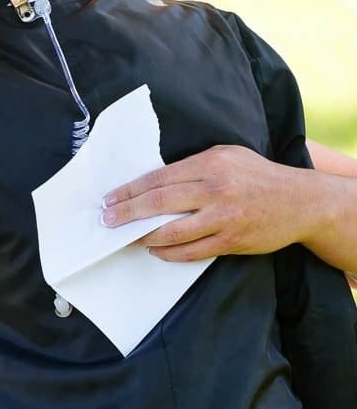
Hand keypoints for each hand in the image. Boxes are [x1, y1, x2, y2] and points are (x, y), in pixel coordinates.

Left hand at [101, 145, 309, 261]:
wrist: (301, 202)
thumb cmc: (257, 175)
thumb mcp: (226, 156)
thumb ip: (192, 165)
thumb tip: (153, 180)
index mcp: (209, 164)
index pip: (157, 178)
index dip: (129, 190)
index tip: (109, 198)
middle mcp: (214, 190)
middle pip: (157, 204)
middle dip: (126, 213)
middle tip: (106, 220)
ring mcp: (223, 218)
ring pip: (171, 232)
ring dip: (143, 236)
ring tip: (127, 237)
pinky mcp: (231, 241)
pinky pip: (191, 251)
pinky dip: (169, 253)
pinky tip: (155, 249)